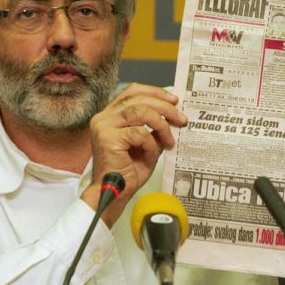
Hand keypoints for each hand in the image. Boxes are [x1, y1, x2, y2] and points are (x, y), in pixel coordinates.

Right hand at [83, 83, 186, 226]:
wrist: (114, 193)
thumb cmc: (129, 170)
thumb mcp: (147, 143)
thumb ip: (154, 127)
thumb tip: (174, 114)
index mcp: (111, 114)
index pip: (132, 91)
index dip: (154, 92)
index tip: (174, 100)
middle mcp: (104, 117)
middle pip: (138, 98)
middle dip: (164, 107)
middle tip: (181, 119)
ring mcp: (103, 126)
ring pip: (140, 111)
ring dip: (161, 124)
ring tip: (170, 139)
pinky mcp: (107, 138)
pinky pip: (138, 133)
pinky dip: (150, 142)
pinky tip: (152, 153)